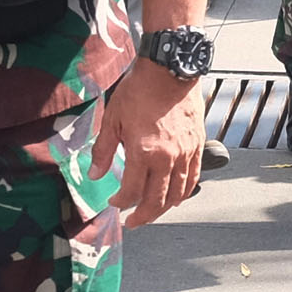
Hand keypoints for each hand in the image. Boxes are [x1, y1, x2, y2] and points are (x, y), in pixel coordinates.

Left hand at [92, 69, 202, 224]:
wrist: (169, 70)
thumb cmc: (140, 90)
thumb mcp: (113, 119)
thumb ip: (104, 151)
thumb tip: (95, 175)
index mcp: (144, 152)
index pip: (133, 192)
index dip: (121, 202)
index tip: (114, 202)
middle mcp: (167, 158)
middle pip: (157, 200)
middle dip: (143, 215)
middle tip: (133, 221)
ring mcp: (185, 153)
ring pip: (178, 193)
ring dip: (164, 208)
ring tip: (152, 212)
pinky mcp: (197, 146)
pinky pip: (192, 177)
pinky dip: (184, 192)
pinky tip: (176, 197)